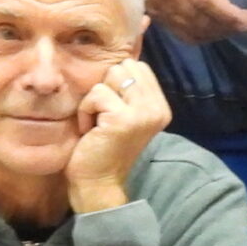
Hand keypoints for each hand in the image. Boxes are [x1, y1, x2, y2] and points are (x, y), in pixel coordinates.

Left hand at [65, 58, 171, 214]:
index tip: (111, 111)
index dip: (116, 83)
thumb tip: (119, 62)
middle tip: (102, 117)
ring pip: (111, 76)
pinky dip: (86, 111)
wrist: (98, 183)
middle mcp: (157, 109)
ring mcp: (143, 113)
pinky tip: (89, 131)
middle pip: (124, 67)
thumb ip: (129, 90)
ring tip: (96, 124)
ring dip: (94, 100)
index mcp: (160, 106)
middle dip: (106, 88)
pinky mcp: (123, 119)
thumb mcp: (124, 115)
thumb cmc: (104, 148)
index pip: (138, 67)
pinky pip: (96, 94)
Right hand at [109, 0, 246, 44]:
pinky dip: (200, 36)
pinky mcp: (154, 14)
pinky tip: (213, 29)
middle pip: (202, 22)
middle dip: (230, 27)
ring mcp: (158, 7)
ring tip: (235, 26)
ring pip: (191, 32)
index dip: (231, 16)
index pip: (208, 2)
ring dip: (216, 34)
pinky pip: (179, 33)